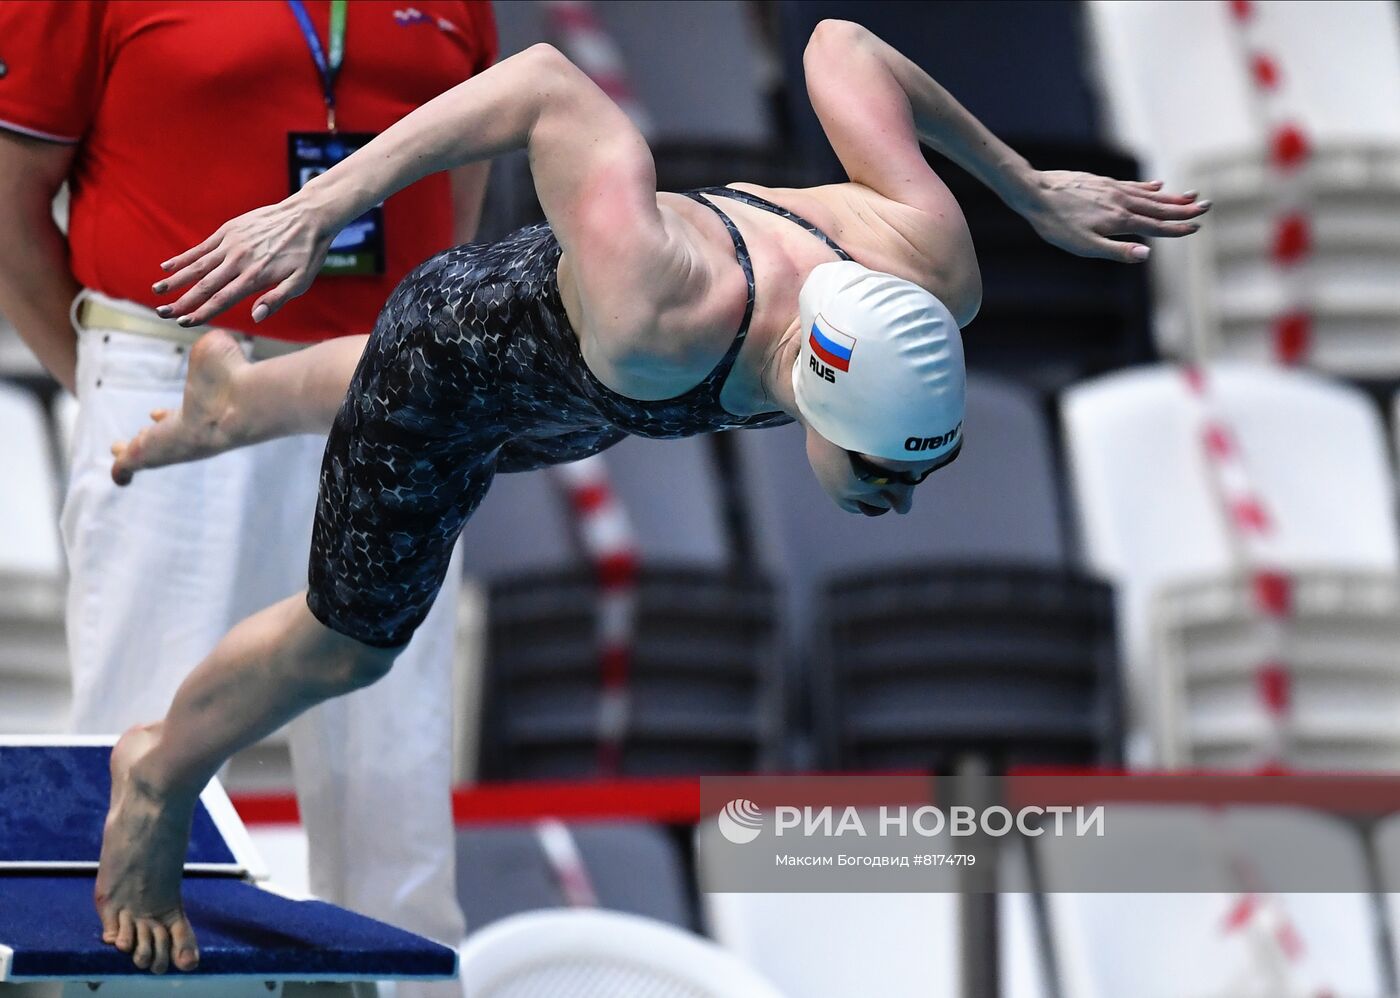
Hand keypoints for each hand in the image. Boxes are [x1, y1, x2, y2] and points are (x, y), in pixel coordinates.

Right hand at [151, 196, 333, 325]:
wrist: (308, 215)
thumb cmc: (307, 253)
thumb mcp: (301, 281)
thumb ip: (277, 299)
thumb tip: (255, 318)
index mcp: (255, 277)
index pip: (222, 299)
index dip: (201, 312)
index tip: (183, 323)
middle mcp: (238, 261)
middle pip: (204, 285)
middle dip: (181, 301)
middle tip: (162, 312)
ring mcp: (231, 244)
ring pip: (198, 265)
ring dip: (176, 279)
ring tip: (157, 291)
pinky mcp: (229, 230)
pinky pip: (202, 247)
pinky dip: (184, 257)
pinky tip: (167, 266)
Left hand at [1019, 170, 1209, 263]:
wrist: (1036, 192)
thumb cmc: (1056, 225)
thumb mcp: (1084, 246)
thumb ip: (1116, 251)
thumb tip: (1147, 254)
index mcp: (1120, 220)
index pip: (1156, 226)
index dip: (1177, 228)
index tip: (1196, 228)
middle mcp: (1122, 202)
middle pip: (1159, 207)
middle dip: (1184, 208)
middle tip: (1207, 206)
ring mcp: (1113, 189)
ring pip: (1149, 194)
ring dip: (1172, 196)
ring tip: (1191, 194)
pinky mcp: (1103, 182)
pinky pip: (1133, 185)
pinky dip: (1149, 186)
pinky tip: (1158, 184)